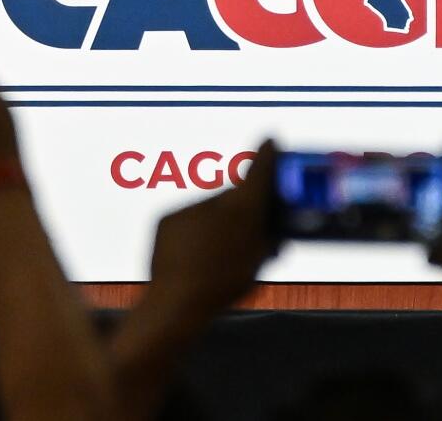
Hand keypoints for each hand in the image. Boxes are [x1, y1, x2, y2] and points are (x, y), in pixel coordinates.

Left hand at [143, 142, 278, 314]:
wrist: (176, 302)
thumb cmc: (223, 287)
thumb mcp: (257, 267)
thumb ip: (268, 244)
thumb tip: (275, 237)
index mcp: (243, 210)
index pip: (260, 170)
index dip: (268, 154)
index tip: (271, 140)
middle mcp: (216, 201)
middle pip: (234, 197)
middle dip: (240, 209)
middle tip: (243, 232)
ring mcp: (188, 208)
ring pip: (209, 209)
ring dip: (214, 224)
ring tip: (213, 253)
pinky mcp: (167, 218)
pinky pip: (186, 219)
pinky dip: (192, 231)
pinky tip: (192, 254)